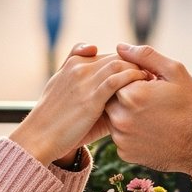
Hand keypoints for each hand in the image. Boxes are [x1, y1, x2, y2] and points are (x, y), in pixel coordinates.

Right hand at [11, 43, 148, 165]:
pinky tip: (143, 86)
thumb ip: (84, 84)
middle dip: (135, 63)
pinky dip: (132, 79)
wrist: (38, 137)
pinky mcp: (90, 98)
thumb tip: (110, 86)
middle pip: (115, 56)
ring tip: (151, 79)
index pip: (107, 55)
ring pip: (118, 64)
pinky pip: (116, 80)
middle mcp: (78, 68)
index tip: (141, 70)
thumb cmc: (54, 120)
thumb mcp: (64, 94)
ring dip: (137, 69)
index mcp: (72, 64)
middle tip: (153, 73)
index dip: (126, 61)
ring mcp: (84, 81)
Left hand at [105, 44, 191, 178]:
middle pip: (111, 98)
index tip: (153, 86)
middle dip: (128, 96)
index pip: (117, 78)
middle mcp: (121, 118)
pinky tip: (151, 131)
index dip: (135, 79)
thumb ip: (145, 56)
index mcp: (130, 95)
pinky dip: (131, 132)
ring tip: (152, 116)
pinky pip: (120, 136)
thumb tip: (120, 46)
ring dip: (127, 114)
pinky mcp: (125, 154)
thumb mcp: (175, 72)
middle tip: (152, 102)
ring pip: (114, 117)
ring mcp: (122, 139)